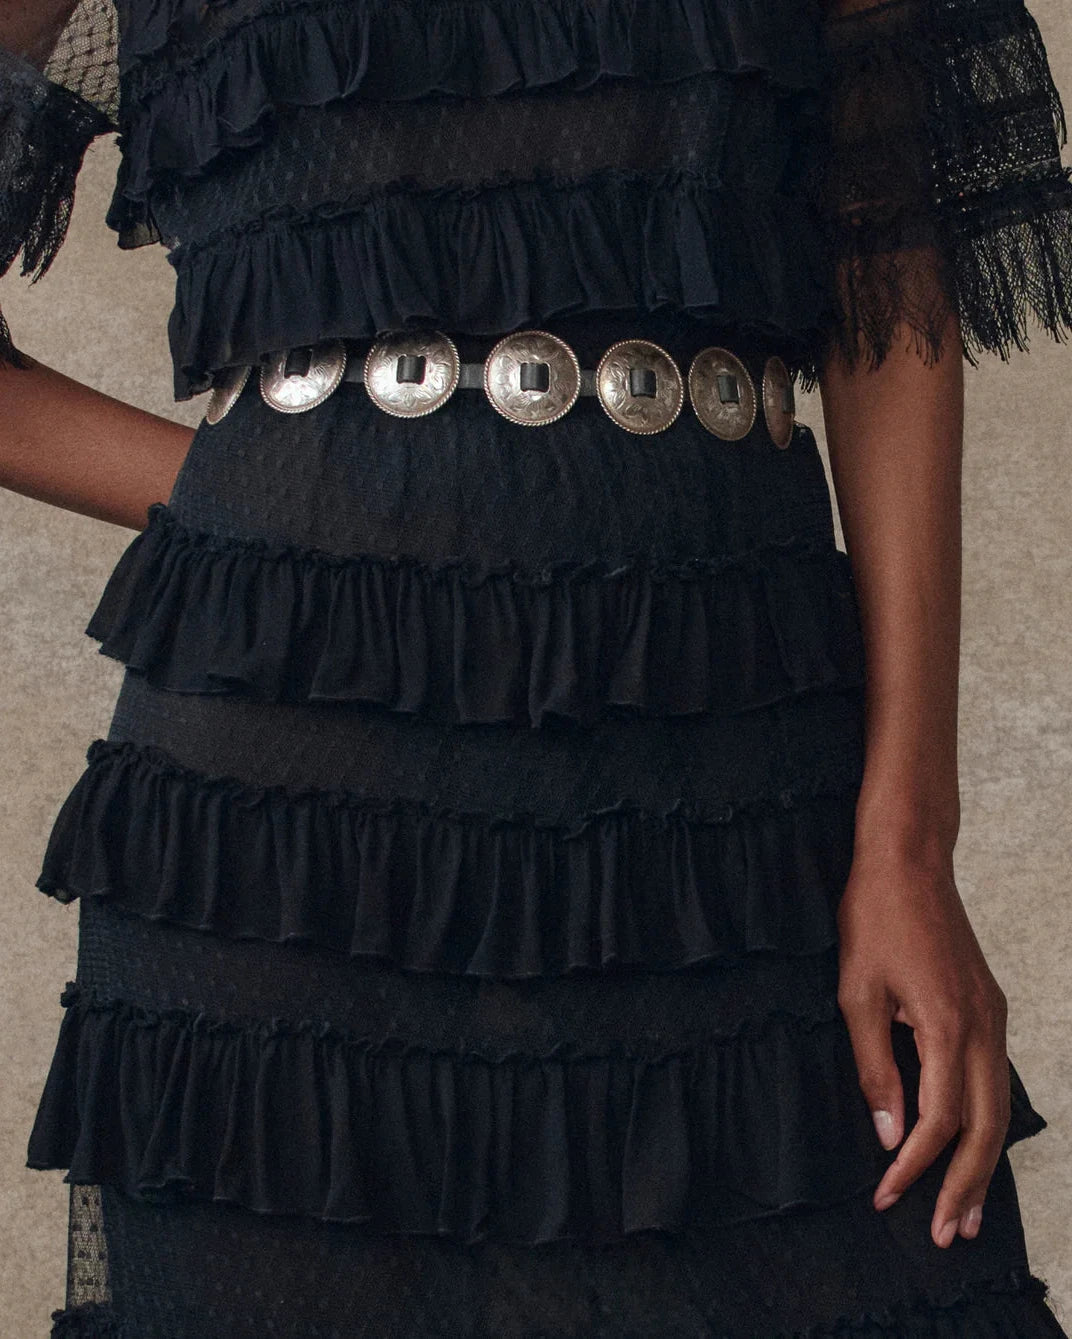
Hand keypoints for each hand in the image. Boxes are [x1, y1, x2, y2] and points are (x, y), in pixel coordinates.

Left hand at [835, 838, 1010, 1248]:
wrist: (909, 860)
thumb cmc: (874, 918)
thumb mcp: (856, 992)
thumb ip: (874, 1067)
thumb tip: (887, 1133)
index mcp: (946, 1025)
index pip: (938, 1120)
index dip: (913, 1166)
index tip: (887, 1196)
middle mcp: (982, 1026)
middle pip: (986, 1127)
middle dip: (966, 1186)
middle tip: (948, 1234)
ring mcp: (994, 1015)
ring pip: (1000, 1106)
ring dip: (986, 1162)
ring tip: (969, 1211)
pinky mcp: (990, 1006)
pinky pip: (996, 1078)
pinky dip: (987, 1120)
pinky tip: (974, 1145)